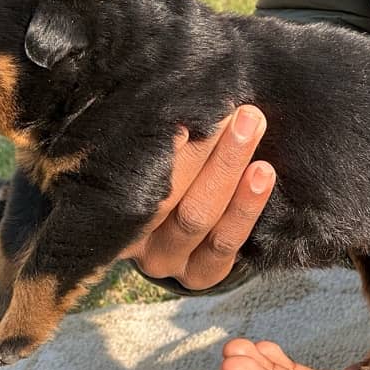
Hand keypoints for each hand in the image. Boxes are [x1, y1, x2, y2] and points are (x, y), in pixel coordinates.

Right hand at [121, 105, 275, 289]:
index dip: (150, 151)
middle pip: (165, 195)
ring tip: (252, 125)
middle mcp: (131, 240)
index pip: (126, 180)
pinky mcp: (200, 275)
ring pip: (197, 216)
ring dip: (228, 167)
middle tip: (233, 109)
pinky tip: (262, 172)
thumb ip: (150, 138)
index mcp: (107, 209)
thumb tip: (173, 94)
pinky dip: (245, 206)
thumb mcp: (143, 159)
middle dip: (202, 148)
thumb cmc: (156, 175)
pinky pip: (226, 243)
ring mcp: (165, 261)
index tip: (178, 119)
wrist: (171, 231)